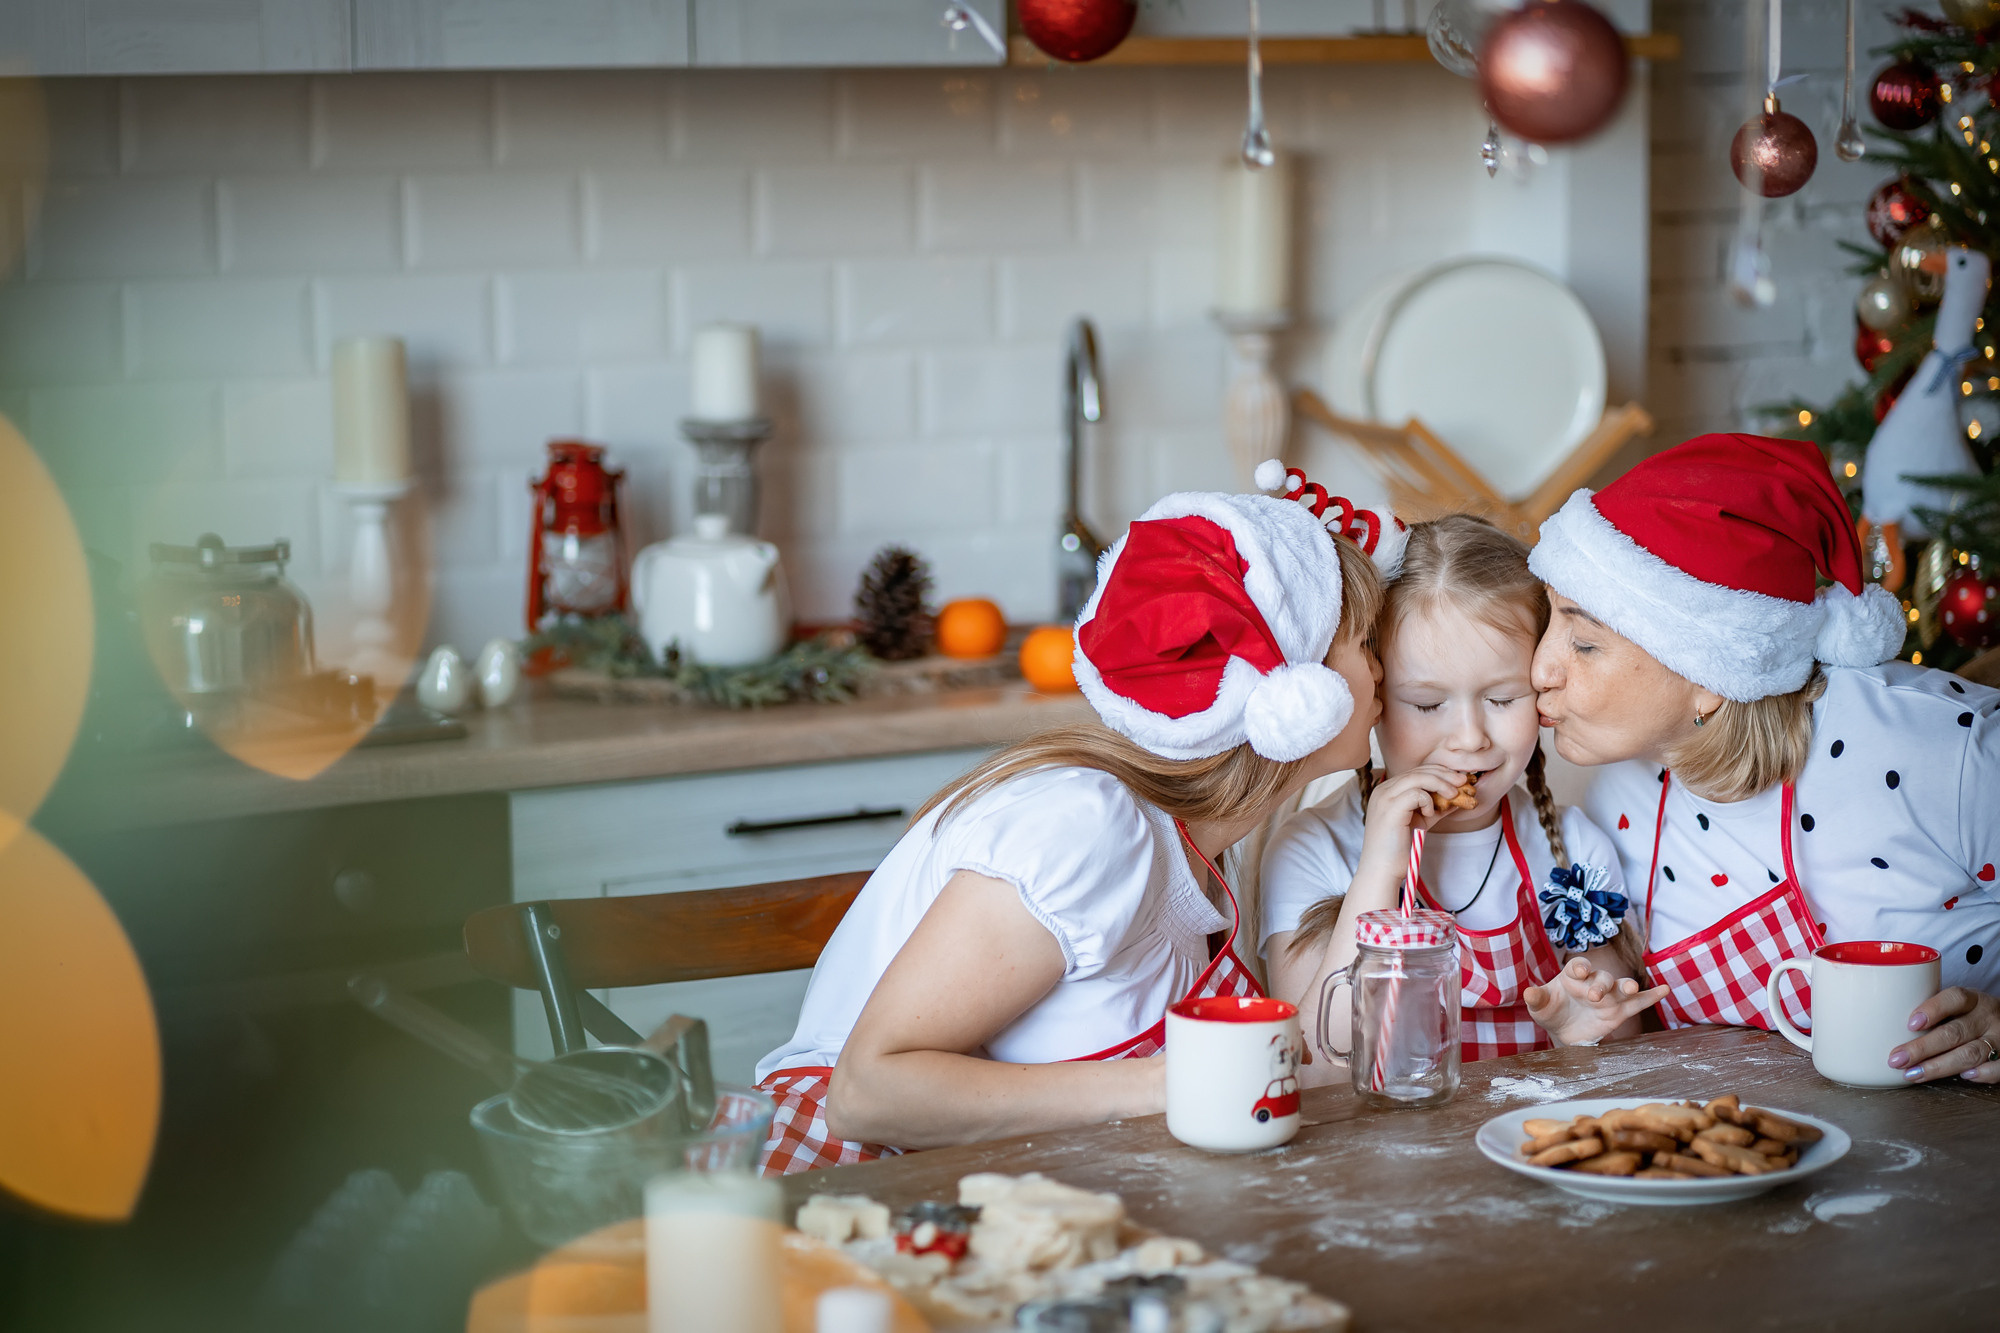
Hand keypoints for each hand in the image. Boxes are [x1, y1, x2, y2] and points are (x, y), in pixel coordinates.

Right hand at [1354, 764, 1469, 882]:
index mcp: (1388, 791)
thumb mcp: (1421, 821)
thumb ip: (1435, 807)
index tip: (1459, 779)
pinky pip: (1416, 794)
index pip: (1416, 772)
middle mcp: (1383, 790)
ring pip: (1418, 777)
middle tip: (1463, 781)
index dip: (1439, 772)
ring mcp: (1384, 798)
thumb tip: (1457, 797)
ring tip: (1454, 795)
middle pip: (1418, 771)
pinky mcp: (1390, 808)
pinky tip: (1429, 813)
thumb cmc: (1399, 848)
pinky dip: (1428, 801)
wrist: (1383, 869)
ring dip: (1441, 784)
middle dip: (1444, 774)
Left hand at [1524, 957, 1669, 1046]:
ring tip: (1631, 988)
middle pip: (1602, 977)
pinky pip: (1638, 1003)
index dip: (1580, 967)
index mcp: (1572, 976)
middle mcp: (1593, 982)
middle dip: (1600, 984)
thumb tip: (1528, 992)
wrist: (1563, 1030)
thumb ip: (1536, 999)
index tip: (1579, 973)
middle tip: (1594, 997)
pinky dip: (1651, 996)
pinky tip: (1664, 990)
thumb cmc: (1551, 1012)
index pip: (1578, 965)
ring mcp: (1609, 996)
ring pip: (1621, 987)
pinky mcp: (1619, 1012)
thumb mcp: (1540, 1007)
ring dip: (1628, 985)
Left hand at [1888, 987, 1999, 1083]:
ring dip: (1939, 1066)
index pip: (1954, 998)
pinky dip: (1982, 1074)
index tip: (1910, 1024)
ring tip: (1913, 1074)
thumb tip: (1884, 1026)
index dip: (1932, 1010)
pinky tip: (1963, 1077)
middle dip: (1922, 1048)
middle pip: (1954, 1032)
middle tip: (1897, 1059)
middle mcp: (1987, 1017)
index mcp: (1972, 999)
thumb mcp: (1956, 1006)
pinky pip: (1998, 1068)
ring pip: (1971, 1053)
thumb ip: (1932, 1012)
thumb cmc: (1970, 1016)